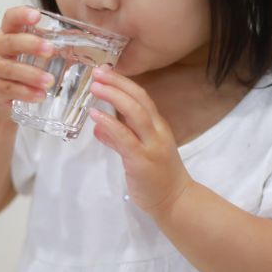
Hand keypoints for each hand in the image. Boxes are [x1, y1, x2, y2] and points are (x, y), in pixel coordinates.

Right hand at [0, 7, 54, 119]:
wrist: (0, 99)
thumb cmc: (21, 71)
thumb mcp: (35, 55)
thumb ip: (55, 46)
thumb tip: (84, 41)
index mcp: (8, 34)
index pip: (10, 19)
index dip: (21, 15)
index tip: (36, 16)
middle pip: (10, 42)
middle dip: (30, 44)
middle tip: (50, 50)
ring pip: (9, 68)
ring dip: (31, 74)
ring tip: (50, 81)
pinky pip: (8, 89)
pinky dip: (26, 93)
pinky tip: (40, 96)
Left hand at [88, 66, 193, 214]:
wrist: (175, 201)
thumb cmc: (157, 176)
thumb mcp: (138, 152)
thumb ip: (118, 138)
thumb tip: (98, 126)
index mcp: (157, 126)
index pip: (141, 96)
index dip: (123, 82)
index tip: (105, 71)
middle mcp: (157, 131)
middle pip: (139, 99)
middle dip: (118, 83)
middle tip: (98, 71)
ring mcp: (151, 145)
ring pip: (135, 113)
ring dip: (114, 97)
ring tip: (95, 87)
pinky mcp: (142, 160)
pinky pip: (126, 137)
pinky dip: (110, 123)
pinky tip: (96, 115)